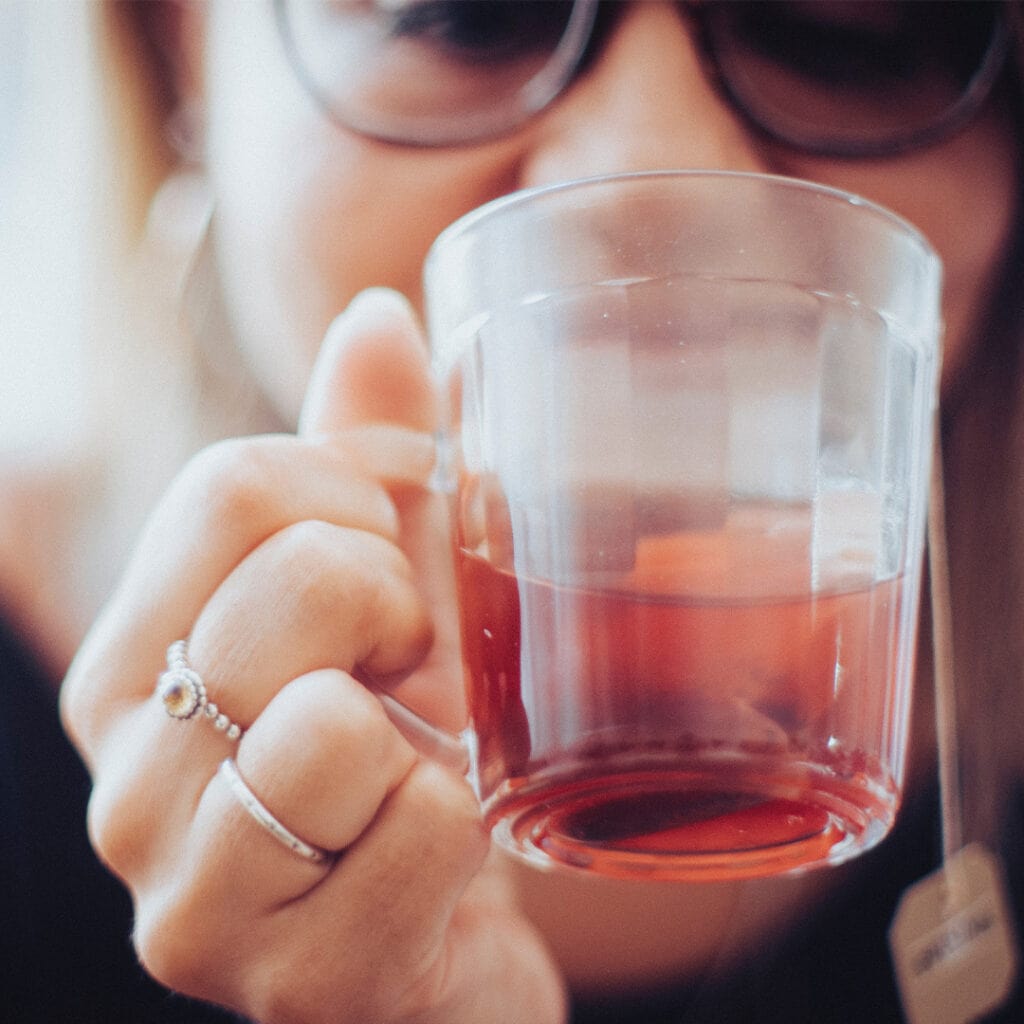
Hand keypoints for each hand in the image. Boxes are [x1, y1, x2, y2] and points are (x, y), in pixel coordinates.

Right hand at [61, 290, 566, 1023]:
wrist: (443, 936)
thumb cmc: (402, 747)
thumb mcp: (384, 590)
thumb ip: (368, 455)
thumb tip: (379, 309)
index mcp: (134, 658)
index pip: (233, 487)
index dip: (358, 500)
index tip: (387, 560)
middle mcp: (127, 776)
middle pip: (295, 582)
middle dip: (400, 608)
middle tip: (407, 672)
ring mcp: (194, 897)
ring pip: (330, 723)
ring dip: (425, 727)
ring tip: (414, 763)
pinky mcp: (293, 986)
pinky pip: (418, 830)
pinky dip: (466, 823)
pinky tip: (436, 853)